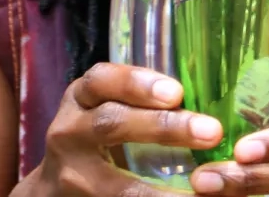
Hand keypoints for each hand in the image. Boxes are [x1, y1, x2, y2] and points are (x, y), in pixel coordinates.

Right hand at [14, 63, 224, 195]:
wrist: (56, 186)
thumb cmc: (99, 135)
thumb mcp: (108, 107)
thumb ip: (144, 102)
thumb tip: (212, 102)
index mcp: (81, 98)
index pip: (102, 81)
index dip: (138, 83)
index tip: (177, 92)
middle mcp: (70, 132)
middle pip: (112, 124)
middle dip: (163, 127)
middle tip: (211, 132)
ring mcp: (72, 175)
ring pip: (118, 185)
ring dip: (165, 191)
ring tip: (206, 187)